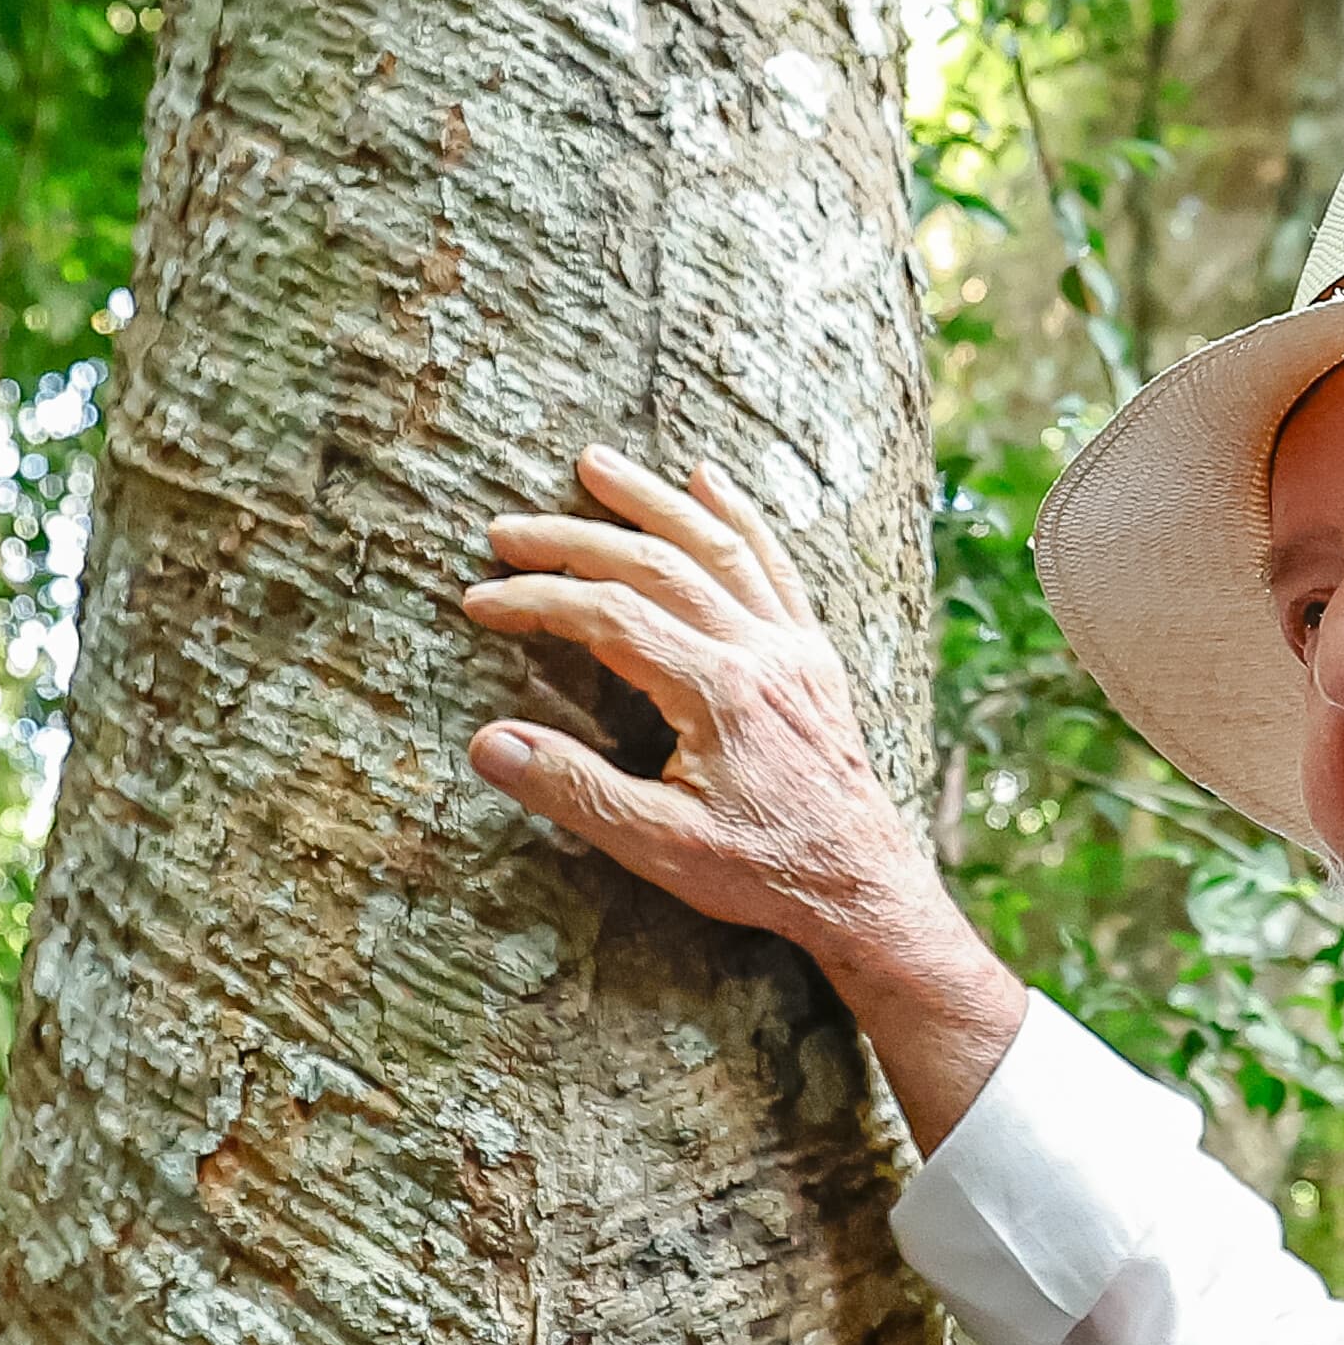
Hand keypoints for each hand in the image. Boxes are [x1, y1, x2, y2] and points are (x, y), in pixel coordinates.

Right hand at [461, 450, 1023, 1146]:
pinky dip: (739, 515)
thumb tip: (487, 743)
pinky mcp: (813, 651)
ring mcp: (792, 644)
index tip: (480, 600)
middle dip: (575, 539)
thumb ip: (574, 791)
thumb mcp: (659, 848)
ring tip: (597, 463)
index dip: (538, 601)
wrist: (863, 882)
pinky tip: (709, 479)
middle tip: (506, 529)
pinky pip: (774, 563)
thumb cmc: (763, 871)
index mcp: (717, 692)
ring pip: (718, 545)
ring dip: (654, 500)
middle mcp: (759, 650)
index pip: (610, 617)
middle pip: (657, 564)